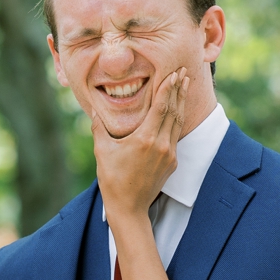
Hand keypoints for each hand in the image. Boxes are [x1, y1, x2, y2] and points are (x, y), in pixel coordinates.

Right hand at [93, 68, 187, 217]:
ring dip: (181, 102)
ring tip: (185, 85)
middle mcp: (161, 144)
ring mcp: (169, 154)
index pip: (161, 107)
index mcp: (145, 139)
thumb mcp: (102, 151)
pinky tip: (178, 111)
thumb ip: (99, 128)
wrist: (129, 207)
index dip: (168, 88)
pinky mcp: (172, 162)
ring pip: (178, 122)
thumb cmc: (112, 179)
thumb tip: (94, 110)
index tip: (174, 73)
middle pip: (173, 111)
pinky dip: (177, 119)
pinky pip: (176, 135)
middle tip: (184, 71)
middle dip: (179, 90)